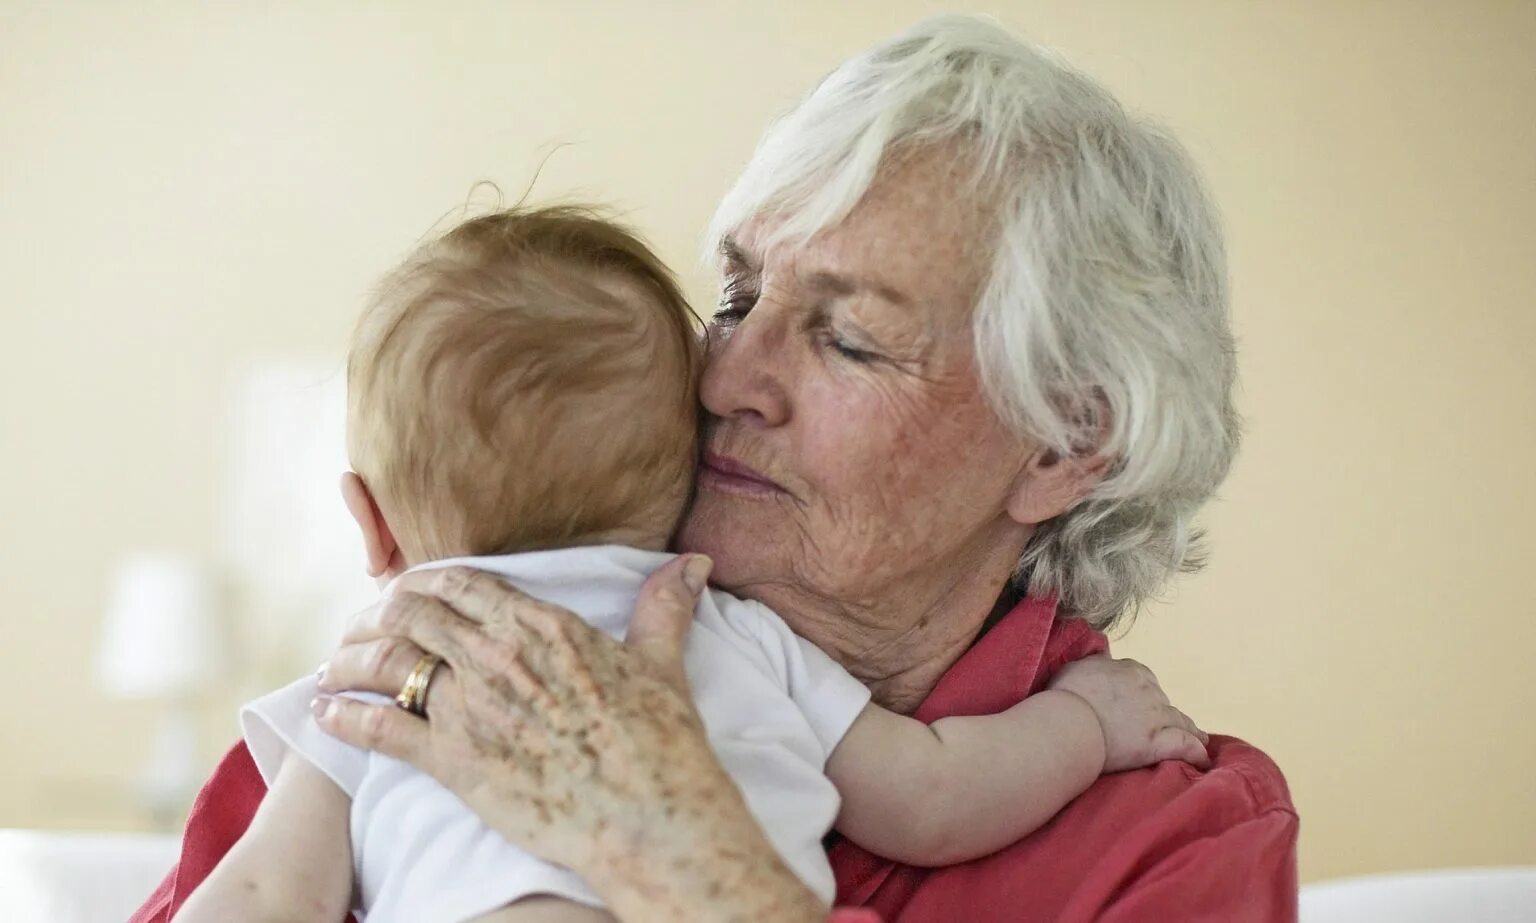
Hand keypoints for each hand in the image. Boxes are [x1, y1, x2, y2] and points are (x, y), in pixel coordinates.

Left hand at [312, 554, 824, 921]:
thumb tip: (692, 563)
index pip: (461, 583)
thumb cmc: (660, 742)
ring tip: (335, 666)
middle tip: (366, 625)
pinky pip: (381, 728)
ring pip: (386, 662)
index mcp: (541, 624)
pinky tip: (326, 714)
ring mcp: (470, 706)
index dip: (425, 582)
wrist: (647, 816)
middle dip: (380, 614)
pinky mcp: (453, 760)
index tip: (408, 588)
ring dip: (351, 659)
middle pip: (412, 614)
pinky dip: (345, 717)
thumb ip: (664, 606)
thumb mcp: (661, 663)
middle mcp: (495, 655)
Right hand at [1047, 656, 1209, 772]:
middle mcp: (1148, 690)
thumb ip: (1095, 664)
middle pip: (1164, 701)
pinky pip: (1185, 746)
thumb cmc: (1064, 695)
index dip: (1146, 693)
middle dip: (1165, 713)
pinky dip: (1196, 752)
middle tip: (1167, 725)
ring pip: (1181, 721)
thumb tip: (1101, 660)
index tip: (1145, 703)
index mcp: (1130, 670)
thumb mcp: (1077, 667)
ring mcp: (1155, 716)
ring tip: (1199, 739)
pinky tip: (1201, 758)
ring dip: (1190, 729)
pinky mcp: (1156, 743)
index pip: (1146, 679)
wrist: (1067, 722)